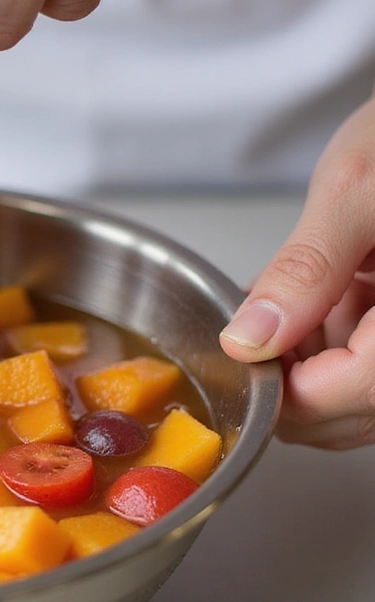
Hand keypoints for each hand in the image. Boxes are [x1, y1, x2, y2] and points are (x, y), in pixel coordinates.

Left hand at [220, 93, 374, 449]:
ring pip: (361, 400)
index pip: (352, 392)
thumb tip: (251, 340)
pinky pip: (371, 365)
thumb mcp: (358, 188)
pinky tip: (317, 300)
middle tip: (253, 328)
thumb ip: (305, 269)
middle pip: (354, 413)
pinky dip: (332, 345)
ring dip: (309, 366)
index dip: (283, 391)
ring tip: (293, 300)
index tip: (239, 357)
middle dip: (290, 382)